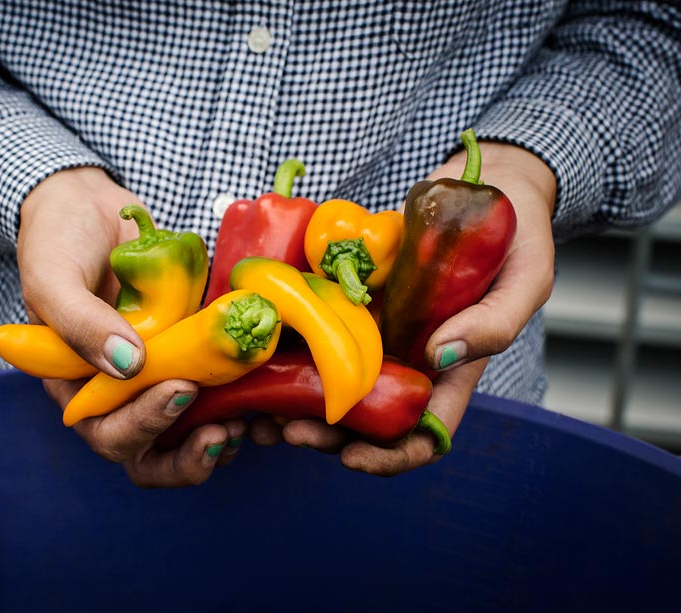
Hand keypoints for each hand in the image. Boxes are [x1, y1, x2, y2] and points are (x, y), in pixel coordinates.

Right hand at [18, 167, 241, 485]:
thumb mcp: (53, 275)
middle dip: (187, 456)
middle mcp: (120, 389)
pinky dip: (237, 399)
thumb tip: (127, 365)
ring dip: (217, 438)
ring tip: (245, 420)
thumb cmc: (59, 239)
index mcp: (78, 386)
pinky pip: (215, 391)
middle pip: (150, 453)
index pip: (108, 433)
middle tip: (222, 431)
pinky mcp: (191, 351)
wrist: (90, 205)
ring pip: (186, 432)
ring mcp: (159, 372)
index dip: (144, 426)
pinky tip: (257, 388)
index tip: (180, 388)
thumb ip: (78, 322)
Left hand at [251, 142, 556, 475]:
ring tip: (259, 413)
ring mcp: (377, 331)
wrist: (483, 186)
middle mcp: (409, 359)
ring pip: (332, 384)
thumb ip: (495, 323)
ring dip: (295, 405)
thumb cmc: (519, 236)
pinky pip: (318, 330)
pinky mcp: (351, 300)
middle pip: (365, 420)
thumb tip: (440, 355)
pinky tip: (260, 356)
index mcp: (451, 371)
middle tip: (287, 430)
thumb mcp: (526, 280)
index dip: (389, 459)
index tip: (350, 459)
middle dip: (326, 435)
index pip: (423, 434)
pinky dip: (289, 350)